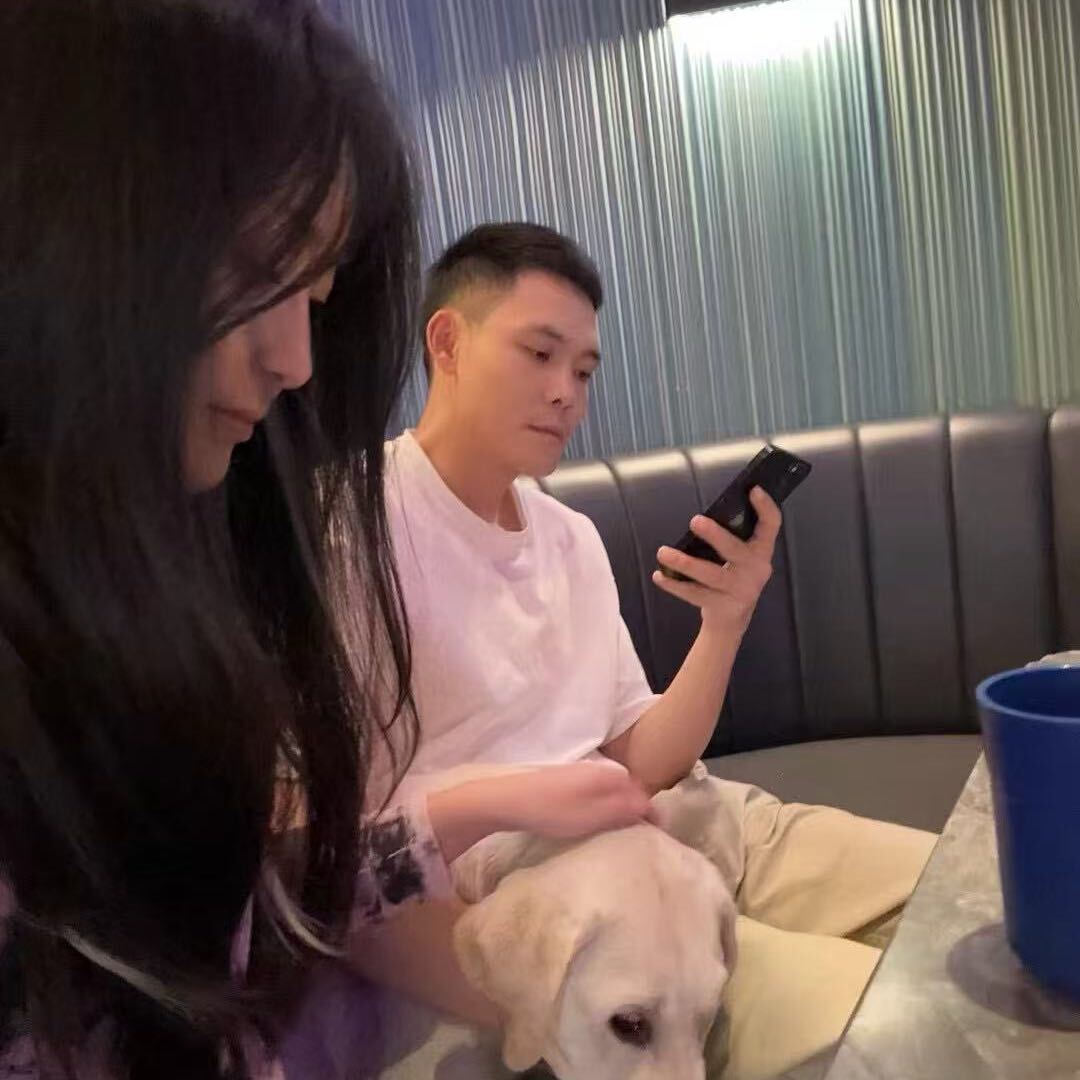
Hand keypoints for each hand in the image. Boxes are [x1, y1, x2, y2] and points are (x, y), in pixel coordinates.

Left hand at [493, 761, 654, 838]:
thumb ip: (623, 810)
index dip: (651, 813)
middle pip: (626, 789)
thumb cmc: (553, 810)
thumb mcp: (593, 815)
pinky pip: (594, 793)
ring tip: (619, 831)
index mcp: (607, 775)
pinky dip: (601, 806)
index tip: (658, 833)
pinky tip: (593, 821)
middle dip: (636, 809)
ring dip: (618, 808)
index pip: (640, 793)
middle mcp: (596, 769)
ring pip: (609, 791)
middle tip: (640, 833)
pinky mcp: (564, 782)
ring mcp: (579, 774)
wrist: (508, 801)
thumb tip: (650, 807)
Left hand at [652, 486, 780, 633]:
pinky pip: (694, 594)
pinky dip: (674, 584)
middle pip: (735, 551)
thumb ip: (731, 537)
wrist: (732, 618)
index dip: (765, 507)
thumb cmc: (733, 575)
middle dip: (715, 535)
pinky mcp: (722, 606)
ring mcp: (740, 590)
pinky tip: (660, 575)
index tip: (753, 489)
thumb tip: (704, 514)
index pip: (771, 526)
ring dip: (684, 563)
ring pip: (711, 575)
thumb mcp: (740, 556)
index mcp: (761, 551)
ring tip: (662, 552)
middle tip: (695, 520)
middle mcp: (755, 570)